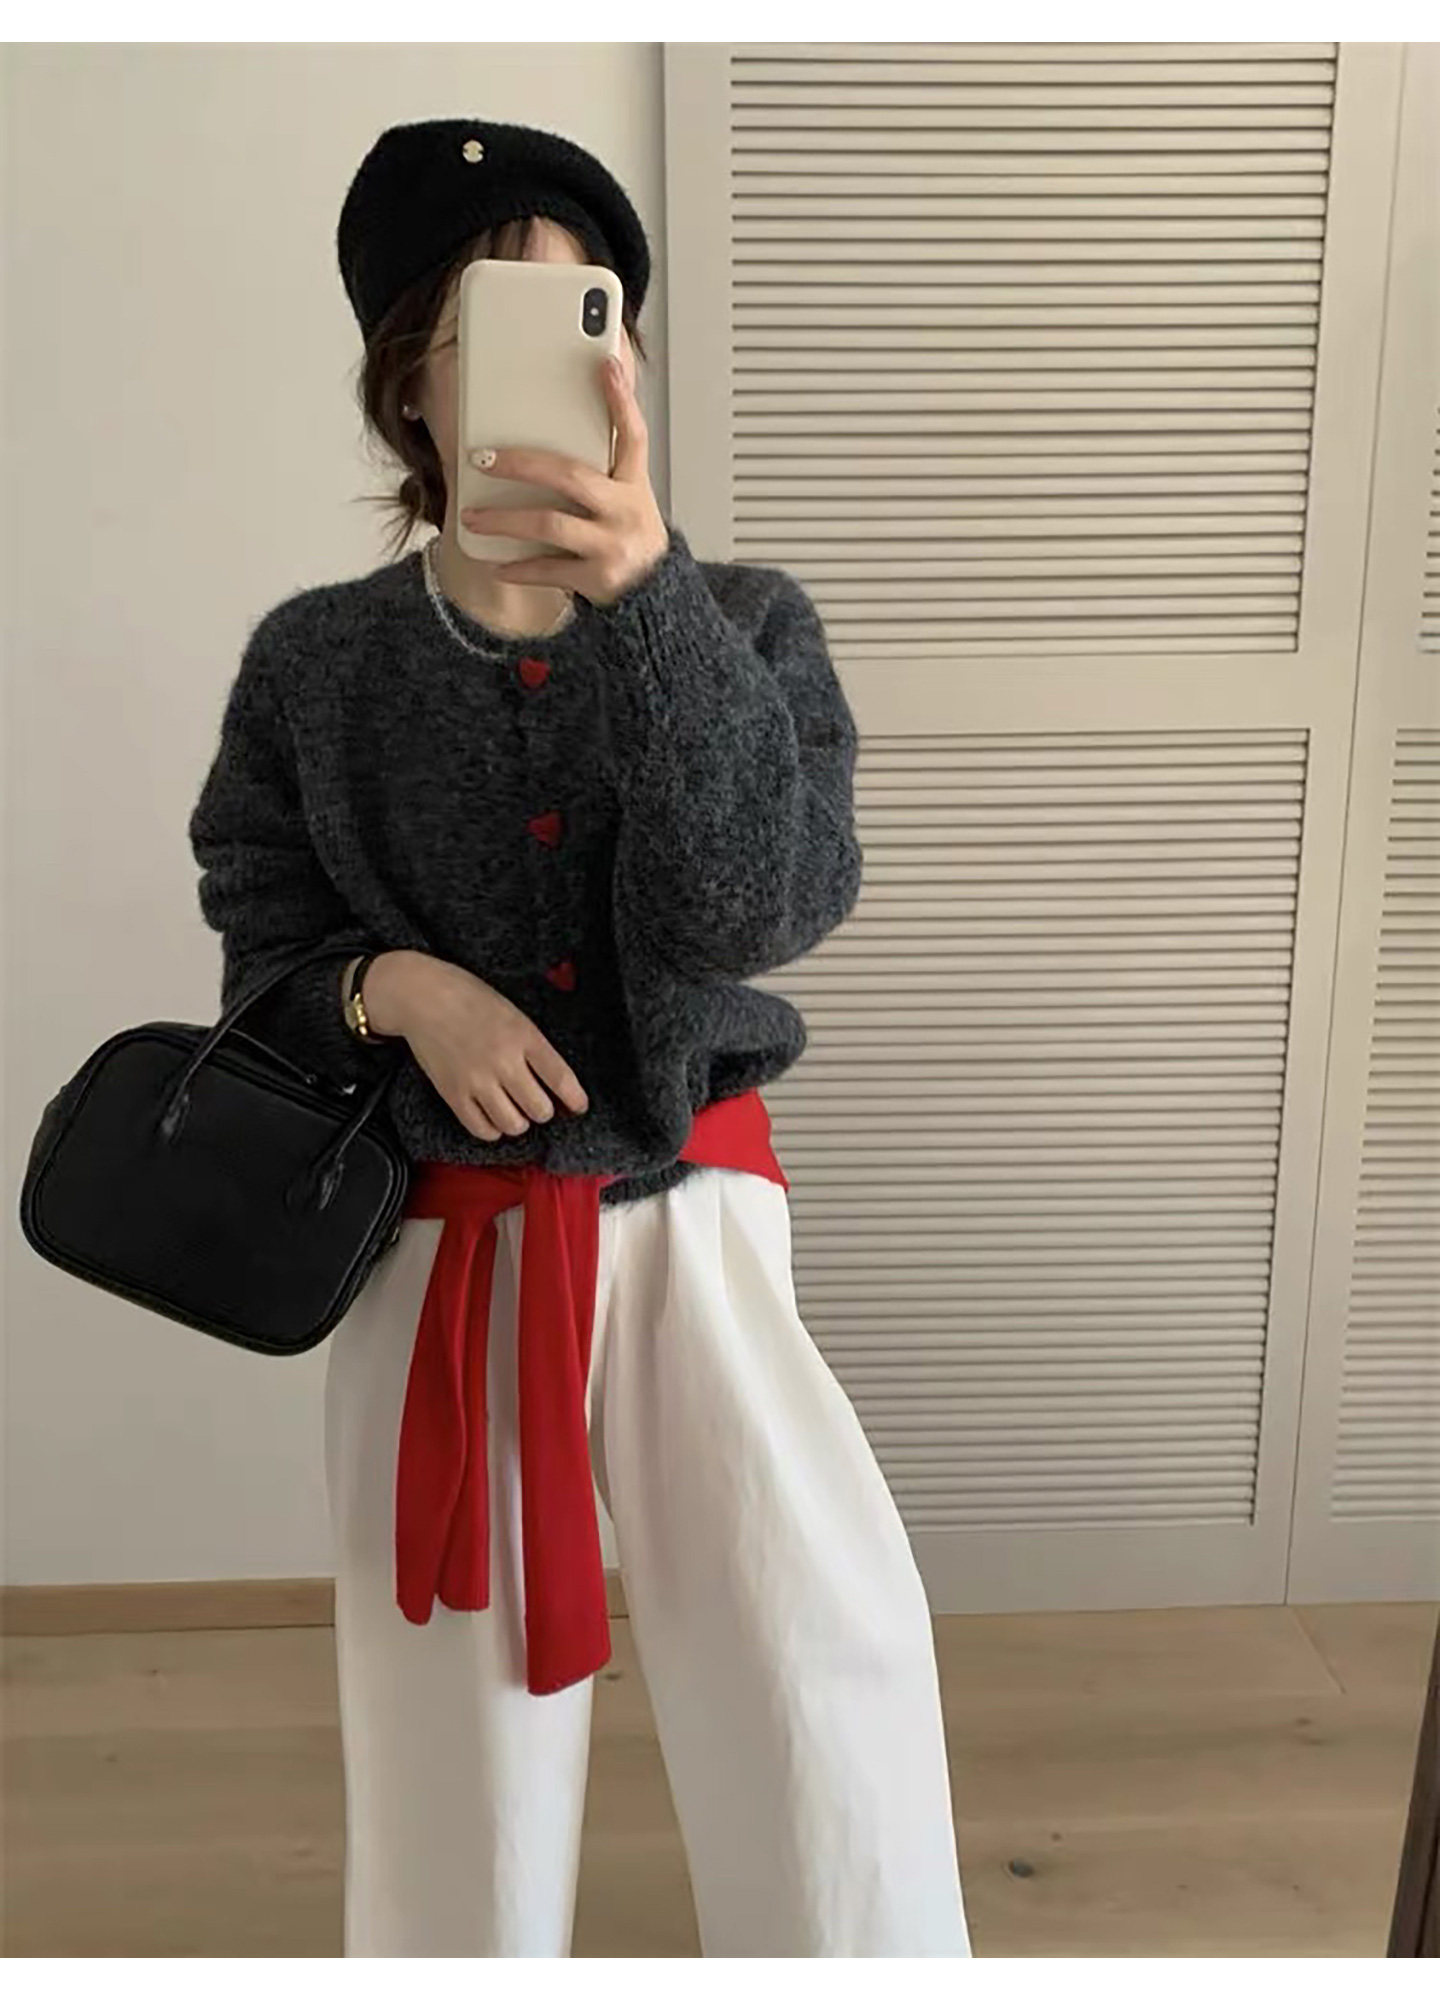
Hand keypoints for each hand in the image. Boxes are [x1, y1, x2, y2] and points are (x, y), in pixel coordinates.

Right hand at [363, 952, 588, 1142]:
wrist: (423, 996)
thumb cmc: (470, 999)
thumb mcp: (514, 1014)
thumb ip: (534, 1046)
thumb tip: (554, 1082)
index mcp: (524, 1036)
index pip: (562, 1079)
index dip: (575, 1099)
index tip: (579, 1106)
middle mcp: (503, 1061)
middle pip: (540, 1109)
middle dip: (544, 1110)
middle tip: (537, 1102)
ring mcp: (477, 1080)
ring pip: (513, 1125)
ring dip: (519, 1122)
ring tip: (514, 1110)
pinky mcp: (453, 1094)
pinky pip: (482, 1129)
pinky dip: (492, 1130)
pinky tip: (493, 1117)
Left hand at [459, 354, 669, 606]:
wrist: (655, 598)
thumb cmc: (630, 541)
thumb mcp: (627, 500)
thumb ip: (601, 471)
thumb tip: (549, 441)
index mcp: (634, 485)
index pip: (633, 435)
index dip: (622, 400)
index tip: (606, 364)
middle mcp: (626, 512)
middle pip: (570, 475)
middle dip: (521, 464)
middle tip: (483, 459)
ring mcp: (612, 545)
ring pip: (549, 523)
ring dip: (504, 519)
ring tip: (473, 516)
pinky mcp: (598, 578)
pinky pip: (548, 569)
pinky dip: (518, 568)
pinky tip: (497, 564)